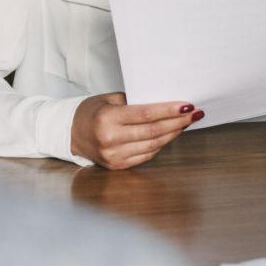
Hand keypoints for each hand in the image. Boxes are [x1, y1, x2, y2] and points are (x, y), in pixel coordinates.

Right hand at [71, 92, 202, 169]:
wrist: (70, 133)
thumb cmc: (92, 111)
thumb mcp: (110, 99)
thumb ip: (135, 101)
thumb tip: (167, 103)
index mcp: (107, 119)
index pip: (145, 115)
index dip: (169, 111)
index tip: (188, 106)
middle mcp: (110, 140)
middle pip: (153, 132)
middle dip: (177, 123)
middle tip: (195, 114)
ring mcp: (113, 156)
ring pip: (153, 145)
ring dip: (172, 134)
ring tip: (186, 123)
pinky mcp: (117, 166)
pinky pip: (146, 155)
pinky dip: (161, 144)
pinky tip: (170, 134)